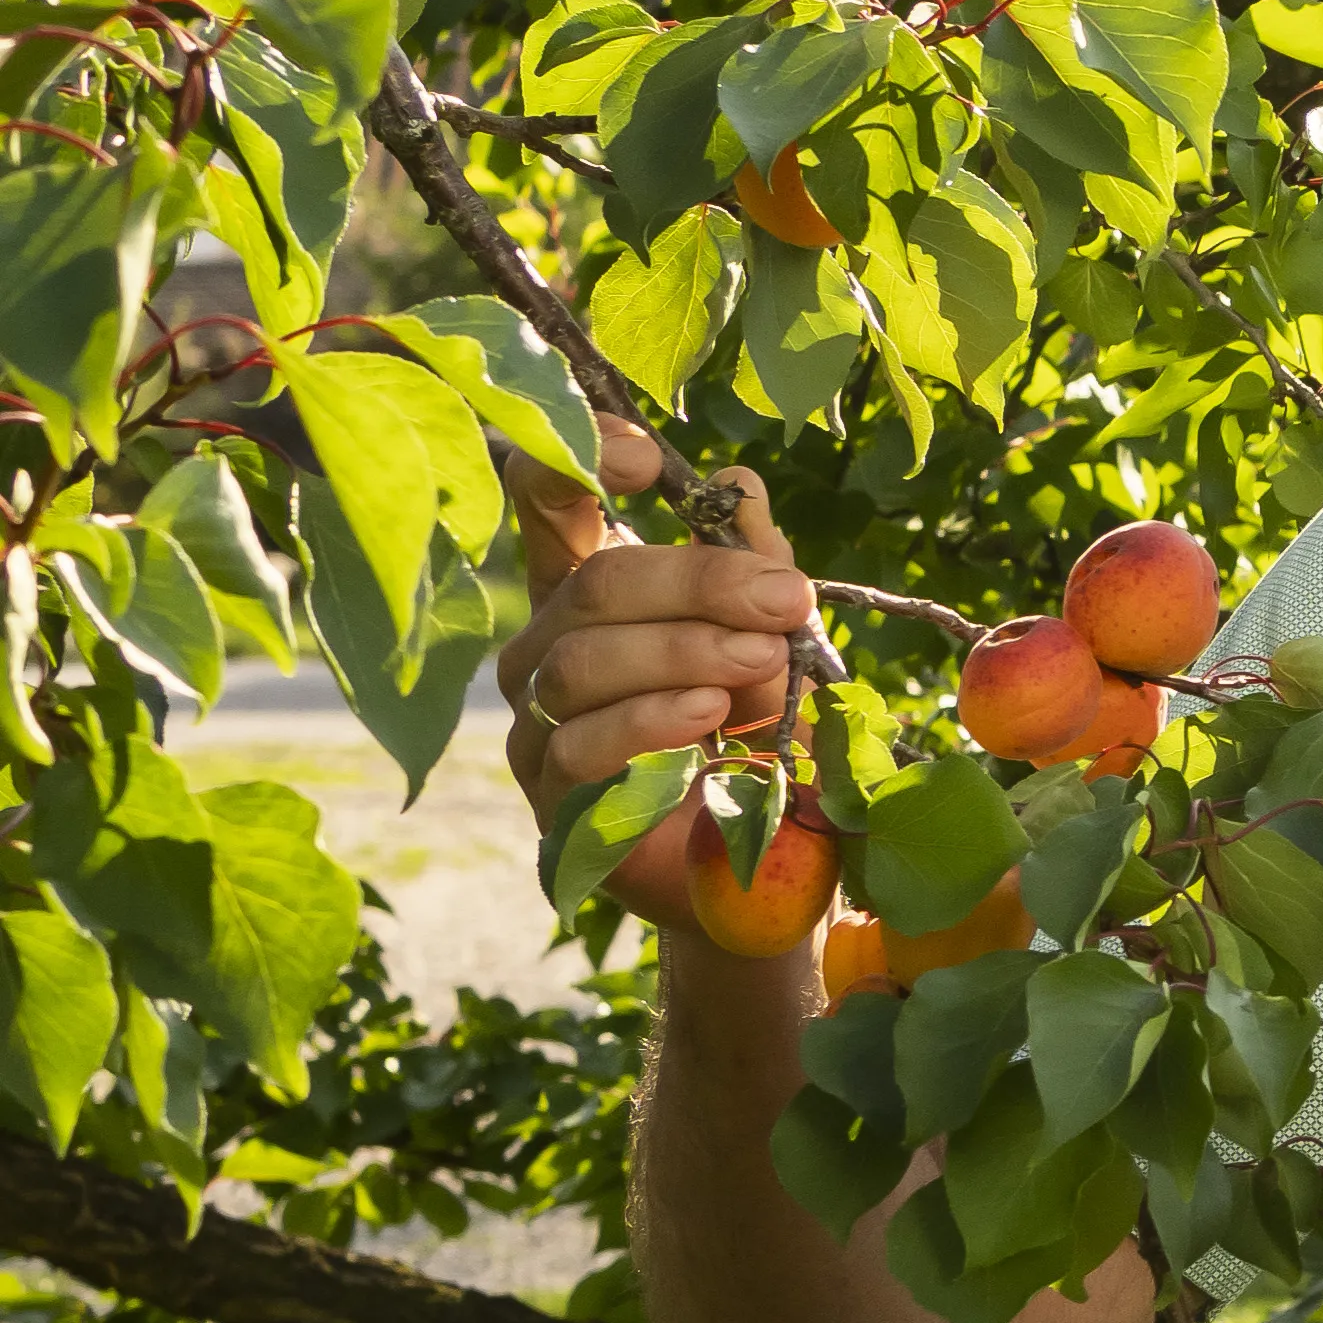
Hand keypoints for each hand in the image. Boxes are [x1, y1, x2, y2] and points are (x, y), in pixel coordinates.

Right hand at [495, 416, 809, 825]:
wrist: (757, 862)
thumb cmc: (754, 739)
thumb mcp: (770, 642)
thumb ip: (755, 569)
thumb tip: (741, 484)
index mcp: (589, 593)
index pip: (548, 506)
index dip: (575, 465)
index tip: (643, 460)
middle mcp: (545, 646)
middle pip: (594, 586)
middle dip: (698, 583)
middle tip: (786, 600)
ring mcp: (536, 720)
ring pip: (582, 661)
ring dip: (682, 652)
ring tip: (757, 658)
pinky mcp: (551, 792)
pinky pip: (581, 743)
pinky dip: (649, 721)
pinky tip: (708, 714)